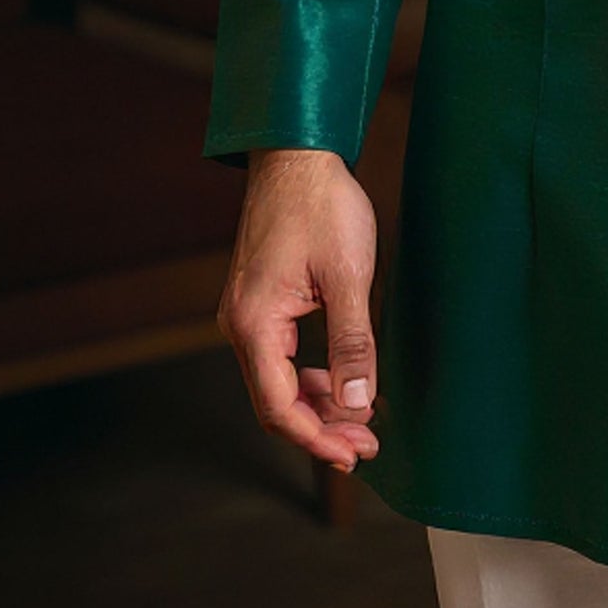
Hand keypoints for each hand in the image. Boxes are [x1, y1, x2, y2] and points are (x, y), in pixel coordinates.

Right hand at [216, 146, 381, 475]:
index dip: (316, 438)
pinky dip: (312, 374)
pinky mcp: (261, 301)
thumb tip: (358, 404)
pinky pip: (282, 355)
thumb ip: (353, 342)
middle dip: (321, 428)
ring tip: (361, 421)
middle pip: (276, 401)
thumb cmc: (321, 205)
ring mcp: (248, 313)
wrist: (297, 153)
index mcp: (254, 324)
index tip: (354, 454)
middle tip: (366, 446)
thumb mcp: (348, 275)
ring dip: (319, 404)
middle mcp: (240, 324)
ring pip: (279, 380)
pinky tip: (343, 380)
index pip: (278, 407)